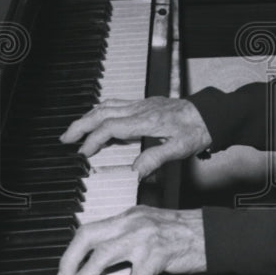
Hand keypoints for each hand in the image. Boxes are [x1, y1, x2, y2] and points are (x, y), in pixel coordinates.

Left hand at [55, 205, 206, 274]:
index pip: (89, 229)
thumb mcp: (148, 227)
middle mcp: (133, 222)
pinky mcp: (157, 254)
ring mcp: (144, 237)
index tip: (64, 271)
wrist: (210, 234)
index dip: (71, 252)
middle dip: (69, 261)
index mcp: (128, 215)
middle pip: (88, 236)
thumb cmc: (181, 233)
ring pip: (104, 255)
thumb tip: (98, 262)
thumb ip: (125, 237)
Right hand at [59, 97, 211, 177]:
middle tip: (65, 138)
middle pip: (102, 112)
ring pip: (107, 105)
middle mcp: (140, 109)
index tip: (83, 154)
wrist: (210, 113)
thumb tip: (134, 171)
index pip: (111, 127)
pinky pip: (116, 103)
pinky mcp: (145, 103)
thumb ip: (156, 158)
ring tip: (75, 129)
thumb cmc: (197, 130)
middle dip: (80, 125)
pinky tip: (97, 118)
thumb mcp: (180, 148)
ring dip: (88, 117)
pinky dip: (100, 111)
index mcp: (146, 120)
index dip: (94, 140)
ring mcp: (142, 104)